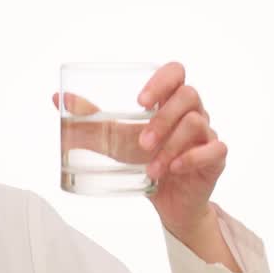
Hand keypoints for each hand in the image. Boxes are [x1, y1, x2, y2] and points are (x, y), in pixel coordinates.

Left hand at [51, 61, 226, 238]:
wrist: (166, 200)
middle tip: (141, 143)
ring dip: (170, 146)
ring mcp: (207, 132)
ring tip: (150, 168)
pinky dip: (192, 159)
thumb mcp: (112, 140)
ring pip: (196, 124)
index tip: (139, 101)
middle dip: (162, 119)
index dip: (161, 80)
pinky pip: (214, 149)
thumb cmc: (142, 160)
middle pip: (188, 96)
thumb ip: (88, 120)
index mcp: (168, 100)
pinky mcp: (216, 156)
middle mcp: (192, 111)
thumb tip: (56, 99)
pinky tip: (174, 169)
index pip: (175, 72)